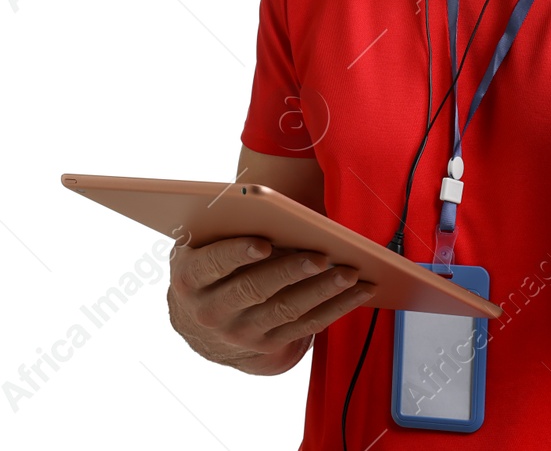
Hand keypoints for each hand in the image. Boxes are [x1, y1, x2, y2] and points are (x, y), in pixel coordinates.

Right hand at [168, 236, 375, 373]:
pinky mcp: (269, 345)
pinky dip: (336, 307)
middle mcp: (212, 311)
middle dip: (289, 272)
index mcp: (190, 278)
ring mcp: (241, 333)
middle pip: (254, 289)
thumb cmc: (207, 264)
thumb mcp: (199, 245)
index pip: (213, 264)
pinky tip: (360, 290)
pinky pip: (307, 326)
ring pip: (286, 310)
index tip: (263, 243)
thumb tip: (265, 205)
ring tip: (349, 271)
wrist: (199, 325)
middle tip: (320, 255)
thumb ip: (221, 226)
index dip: (236, 254)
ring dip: (322, 290)